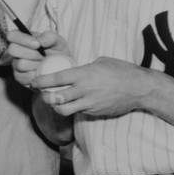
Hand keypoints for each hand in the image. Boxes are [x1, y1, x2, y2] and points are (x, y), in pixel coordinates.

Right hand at [7, 30, 71, 88]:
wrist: (62, 68)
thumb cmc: (57, 52)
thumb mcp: (58, 41)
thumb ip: (50, 37)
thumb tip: (39, 40)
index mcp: (23, 39)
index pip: (12, 35)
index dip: (23, 39)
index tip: (37, 44)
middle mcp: (16, 51)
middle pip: (12, 49)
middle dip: (30, 53)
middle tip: (42, 56)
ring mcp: (16, 65)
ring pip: (20, 64)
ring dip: (35, 64)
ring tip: (43, 64)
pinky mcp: (19, 78)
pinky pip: (24, 77)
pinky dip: (36, 75)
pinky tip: (41, 72)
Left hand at [33, 57, 154, 117]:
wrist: (139, 89)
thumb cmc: (121, 71)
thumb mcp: (100, 62)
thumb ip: (84, 67)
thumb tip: (73, 70)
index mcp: (84, 74)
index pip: (56, 79)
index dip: (42, 81)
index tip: (34, 81)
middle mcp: (84, 90)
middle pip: (56, 98)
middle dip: (45, 97)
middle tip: (42, 93)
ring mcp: (89, 103)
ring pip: (64, 110)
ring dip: (56, 107)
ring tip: (54, 101)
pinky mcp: (94, 112)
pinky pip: (77, 112)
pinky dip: (71, 108)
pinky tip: (71, 103)